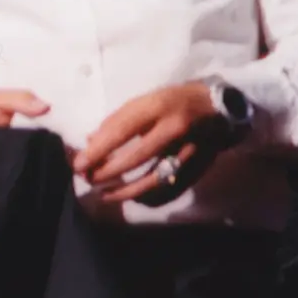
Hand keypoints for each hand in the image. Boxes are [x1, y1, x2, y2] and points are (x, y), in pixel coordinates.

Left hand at [78, 81, 234, 204]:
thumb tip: (91, 144)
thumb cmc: (174, 100)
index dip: (97, 151)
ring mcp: (188, 150)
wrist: (218, 108)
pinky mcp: (197, 166)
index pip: (122, 132)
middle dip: (107, 172)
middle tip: (88, 178)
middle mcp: (174, 129)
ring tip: (104, 194)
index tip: (78, 164)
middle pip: (135, 159)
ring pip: (152, 179)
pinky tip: (133, 197)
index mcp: (158, 107)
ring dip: (124, 190)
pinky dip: (148, 197)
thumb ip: (118, 120)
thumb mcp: (145, 100)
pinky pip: (169, 189)